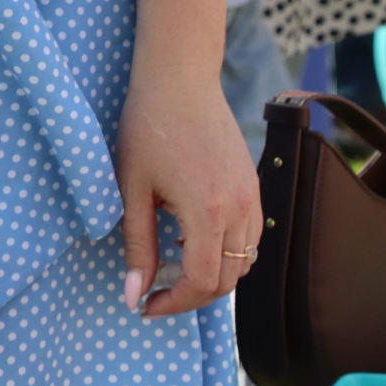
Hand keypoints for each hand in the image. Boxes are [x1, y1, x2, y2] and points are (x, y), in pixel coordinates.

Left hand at [114, 70, 261, 317]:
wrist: (180, 80)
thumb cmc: (149, 127)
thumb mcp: (131, 190)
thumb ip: (137, 247)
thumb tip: (133, 295)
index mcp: (208, 210)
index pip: (204, 281)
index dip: (175, 303)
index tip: (146, 305)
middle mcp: (240, 209)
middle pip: (228, 280)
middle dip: (192, 296)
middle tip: (156, 293)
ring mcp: (252, 197)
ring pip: (243, 262)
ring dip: (212, 276)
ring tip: (173, 266)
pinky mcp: (253, 187)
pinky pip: (250, 238)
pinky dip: (226, 252)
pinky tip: (193, 239)